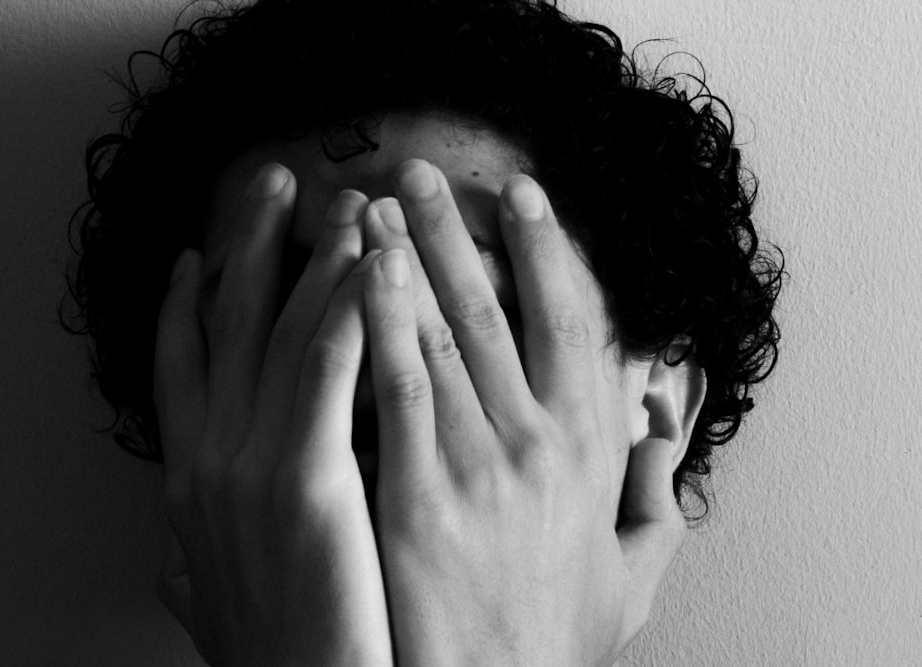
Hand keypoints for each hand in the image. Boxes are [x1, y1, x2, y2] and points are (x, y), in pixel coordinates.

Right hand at [153, 164, 391, 665]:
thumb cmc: (271, 657)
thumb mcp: (212, 599)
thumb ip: (191, 562)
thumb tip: (170, 556)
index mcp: (191, 479)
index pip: (181, 365)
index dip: (189, 301)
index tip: (205, 250)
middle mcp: (209, 457)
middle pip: (229, 322)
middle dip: (253, 242)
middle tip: (277, 179)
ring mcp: (250, 465)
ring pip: (286, 332)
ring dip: (318, 257)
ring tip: (350, 202)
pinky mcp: (305, 481)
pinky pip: (331, 370)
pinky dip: (354, 307)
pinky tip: (380, 261)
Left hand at [360, 160, 685, 665]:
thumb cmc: (554, 639)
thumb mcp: (628, 574)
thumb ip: (649, 500)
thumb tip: (655, 440)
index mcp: (589, 448)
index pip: (572, 321)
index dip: (547, 250)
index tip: (522, 198)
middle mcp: (541, 441)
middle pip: (498, 308)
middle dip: (457, 231)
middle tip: (425, 173)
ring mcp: (480, 464)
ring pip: (444, 334)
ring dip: (409, 258)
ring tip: (377, 204)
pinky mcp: (419, 496)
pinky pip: (399, 389)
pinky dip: (382, 324)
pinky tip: (361, 276)